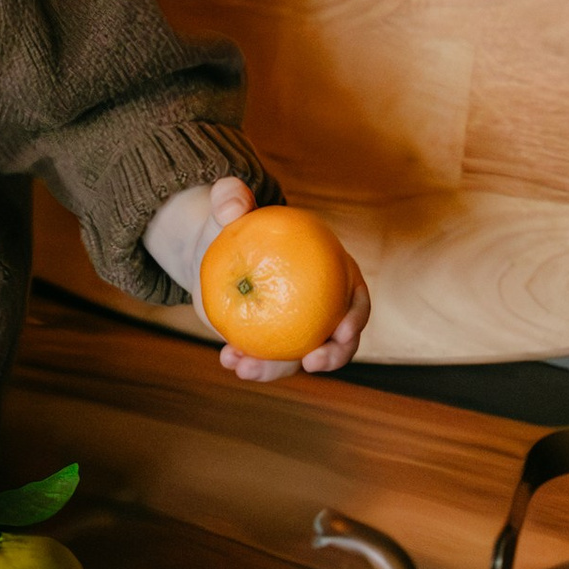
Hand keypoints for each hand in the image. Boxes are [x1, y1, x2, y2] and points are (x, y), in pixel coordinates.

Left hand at [197, 175, 369, 382]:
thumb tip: (231, 202)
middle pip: (340, 340)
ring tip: (247, 367)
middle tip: (310, 362)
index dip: (357, 318)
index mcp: (333, 273)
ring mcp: (297, 328)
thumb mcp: (231, 208)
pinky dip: (251, 363)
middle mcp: (323, 306)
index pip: (357, 299)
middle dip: (332, 357)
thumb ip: (231, 199)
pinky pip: (267, 359)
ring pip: (299, 358)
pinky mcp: (271, 343)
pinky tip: (228, 359)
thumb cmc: (235, 225)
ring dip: (277, 370)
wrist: (212, 251)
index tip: (343, 330)